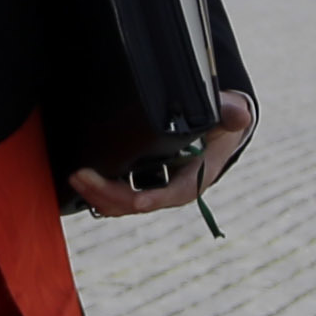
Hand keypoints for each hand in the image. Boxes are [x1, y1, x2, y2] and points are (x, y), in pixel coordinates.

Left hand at [68, 91, 254, 219]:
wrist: (218, 128)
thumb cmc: (222, 121)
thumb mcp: (230, 114)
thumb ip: (230, 112)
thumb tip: (238, 115)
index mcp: (197, 176)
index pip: (177, 192)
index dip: (156, 198)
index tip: (137, 201)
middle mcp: (174, 188)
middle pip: (140, 202)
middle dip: (110, 194)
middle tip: (83, 177)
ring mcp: (156, 187)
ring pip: (125, 202)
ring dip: (99, 195)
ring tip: (77, 177)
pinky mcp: (143, 181)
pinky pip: (120, 193)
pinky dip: (100, 191)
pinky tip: (81, 180)